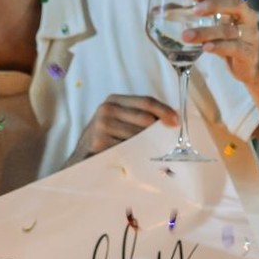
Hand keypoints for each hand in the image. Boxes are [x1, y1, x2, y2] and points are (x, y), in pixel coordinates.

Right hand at [64, 94, 179, 166]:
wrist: (81, 156)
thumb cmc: (105, 138)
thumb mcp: (119, 121)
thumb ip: (139, 117)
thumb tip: (171, 119)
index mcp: (115, 100)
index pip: (146, 101)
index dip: (163, 111)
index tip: (176, 122)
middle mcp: (107, 109)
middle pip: (144, 118)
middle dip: (159, 130)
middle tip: (169, 141)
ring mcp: (102, 125)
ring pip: (138, 135)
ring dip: (149, 145)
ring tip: (154, 152)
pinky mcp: (100, 142)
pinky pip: (127, 148)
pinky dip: (136, 154)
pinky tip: (139, 158)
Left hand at [183, 0, 258, 83]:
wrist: (252, 66)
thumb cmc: (229, 39)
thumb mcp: (213, 25)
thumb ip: (190, 16)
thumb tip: (159, 11)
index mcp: (237, 5)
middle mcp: (246, 16)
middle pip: (235, 3)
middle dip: (214, 4)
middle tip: (195, 9)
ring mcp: (248, 34)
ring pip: (229, 29)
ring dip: (206, 31)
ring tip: (186, 35)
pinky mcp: (247, 52)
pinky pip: (233, 47)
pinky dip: (218, 46)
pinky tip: (205, 48)